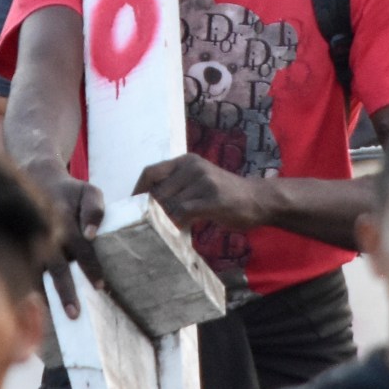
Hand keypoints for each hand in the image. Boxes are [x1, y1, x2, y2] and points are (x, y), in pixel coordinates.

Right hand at [30, 164, 105, 317]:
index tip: (99, 286)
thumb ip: (95, 209)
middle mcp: (44, 233)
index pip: (80, 247)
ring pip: (35, 273)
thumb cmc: (69, 192)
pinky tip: (34, 309)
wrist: (34, 178)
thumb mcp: (88, 191)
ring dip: (44, 296)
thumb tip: (92, 235)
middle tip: (74, 314)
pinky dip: (29, 290)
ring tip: (51, 318)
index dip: (90, 266)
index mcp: (63, 219)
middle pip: (55, 267)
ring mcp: (29, 242)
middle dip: (65, 291)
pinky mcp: (19, 248)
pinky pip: (24, 272)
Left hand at [135, 153, 268, 230]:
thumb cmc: (225, 194)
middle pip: (158, 191)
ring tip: (174, 226)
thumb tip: (147, 204)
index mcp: (186, 160)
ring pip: (170, 204)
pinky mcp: (213, 198)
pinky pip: (184, 212)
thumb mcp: (199, 181)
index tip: (130, 207)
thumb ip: (177, 187)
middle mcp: (193, 166)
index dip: (137, 190)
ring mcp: (204, 181)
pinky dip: (179, 223)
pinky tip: (184, 228)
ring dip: (168, 219)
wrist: (259, 199)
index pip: (150, 172)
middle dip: (154, 210)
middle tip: (154, 224)